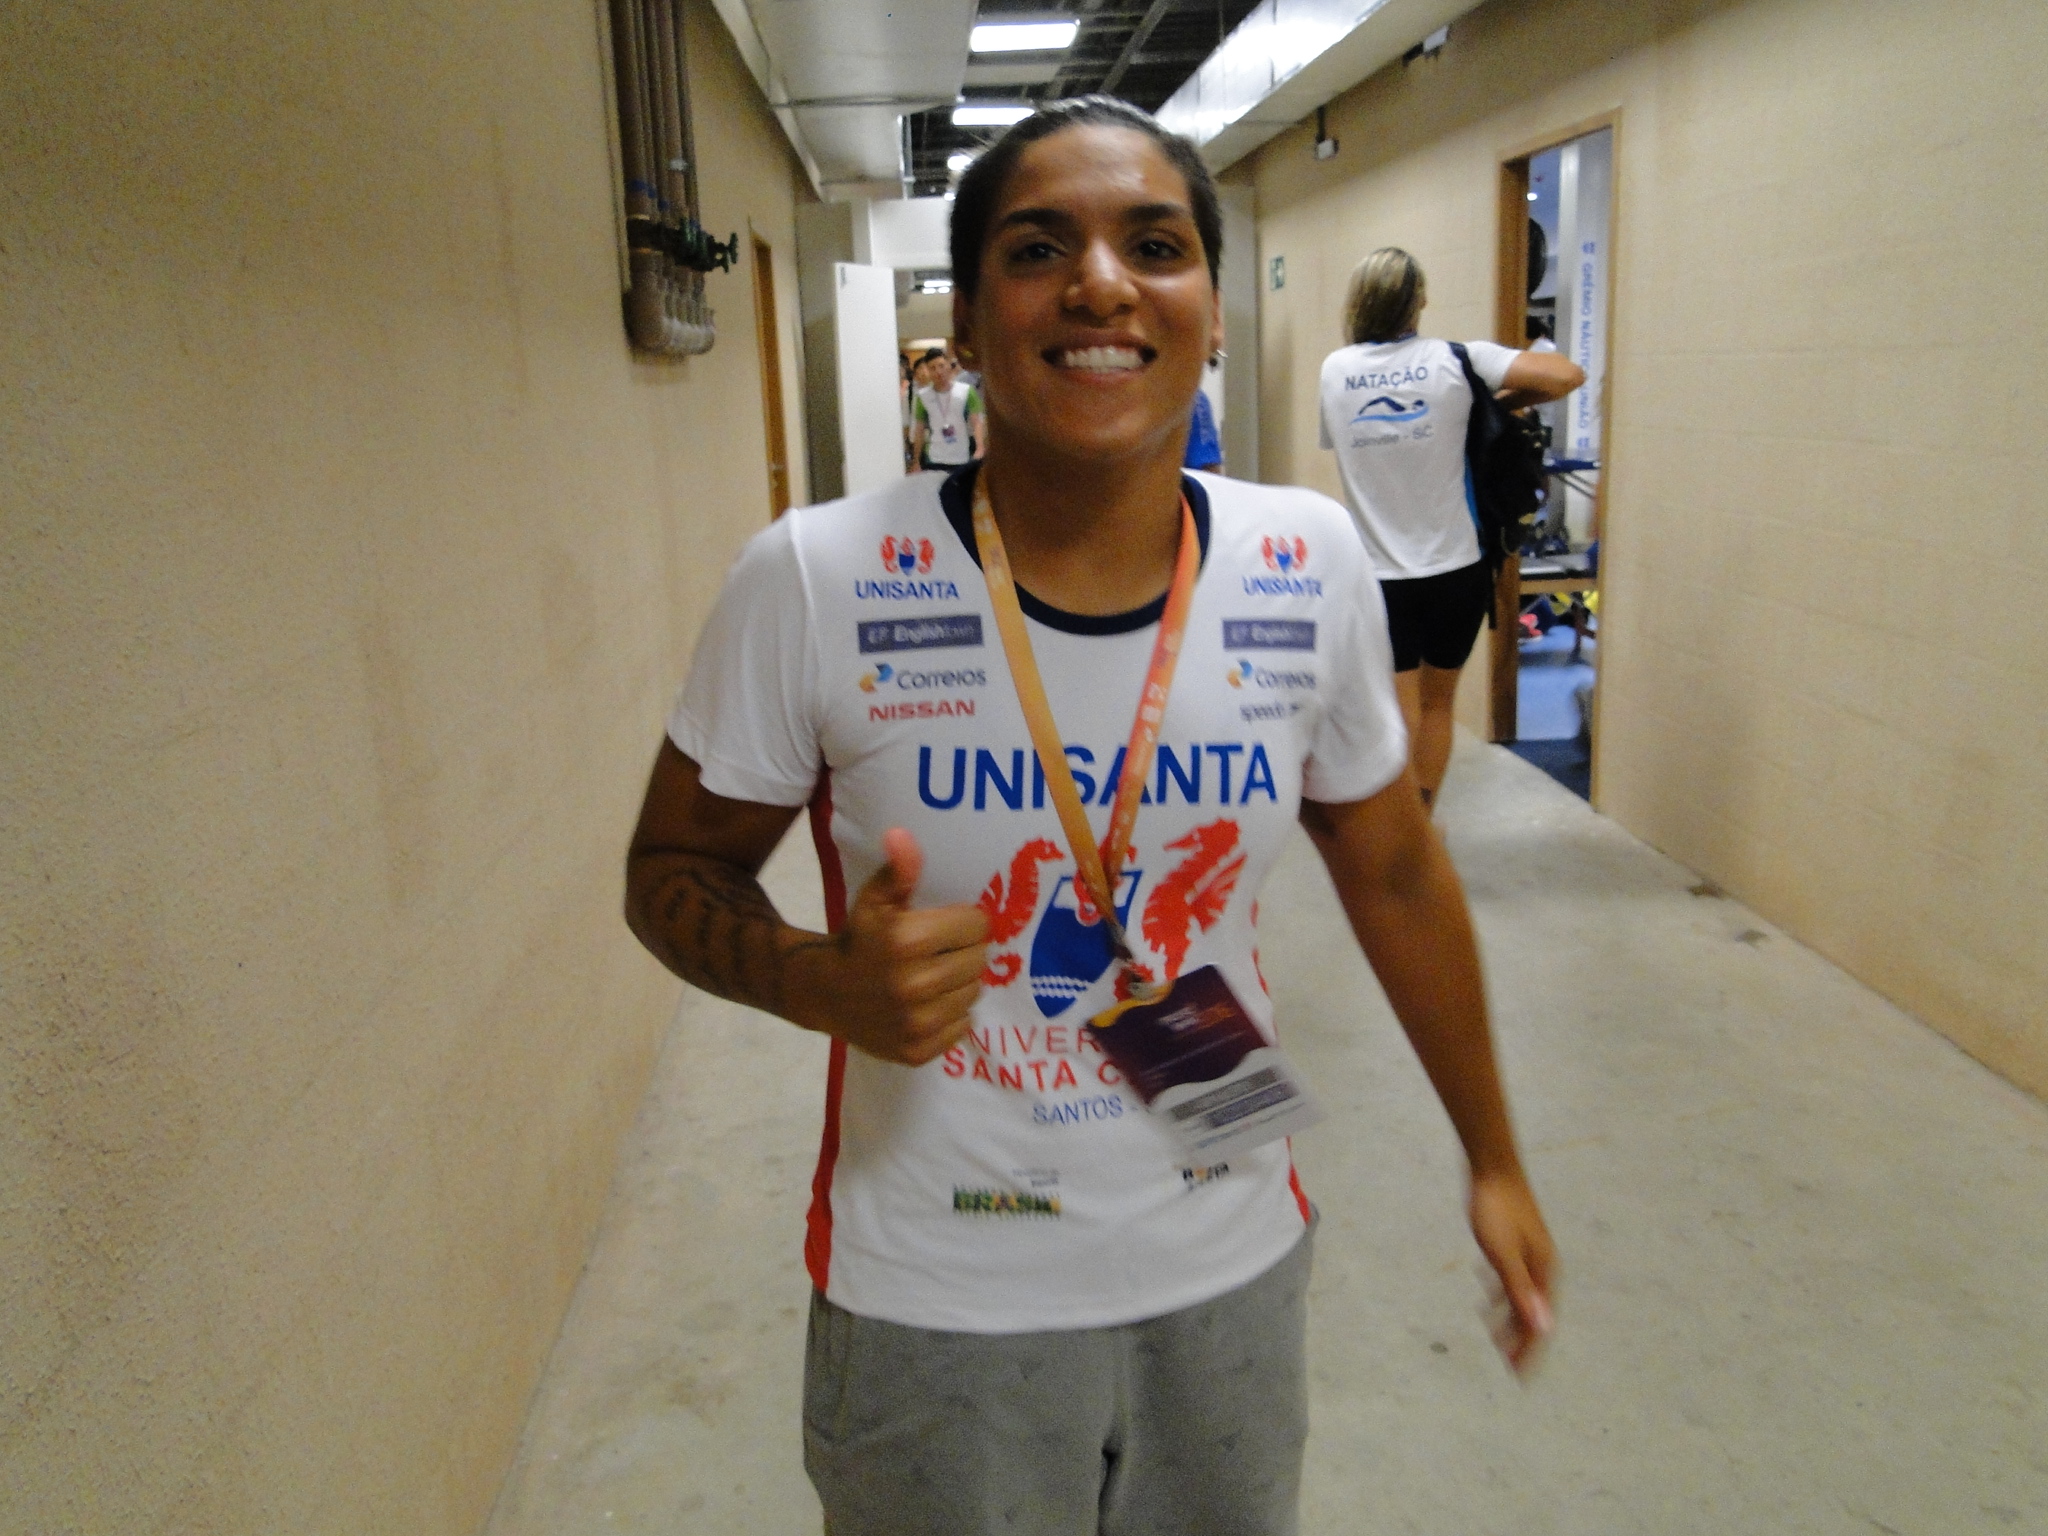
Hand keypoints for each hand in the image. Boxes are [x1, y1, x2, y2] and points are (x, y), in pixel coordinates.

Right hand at [793, 829, 988, 1065]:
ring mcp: (916, 1023)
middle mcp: (913, 985)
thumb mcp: (874, 900)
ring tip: (936, 976)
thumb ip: (897, 870)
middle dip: (965, 952)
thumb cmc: (859, 940)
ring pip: (973, 994)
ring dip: (961, 983)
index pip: (976, 926)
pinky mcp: (917, 1051)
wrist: (825, 993)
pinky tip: (930, 1004)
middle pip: (979, 961)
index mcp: (906, 941)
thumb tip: (902, 835)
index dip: (965, 922)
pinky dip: (952, 1016)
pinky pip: (962, 1027)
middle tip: (943, 952)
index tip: (949, 925)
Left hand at [1469, 1166, 1556, 1375]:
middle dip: (1522, 1340)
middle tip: (1507, 1364)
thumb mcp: (1503, 1254)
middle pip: (1534, 1312)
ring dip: (1510, 1317)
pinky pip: (1514, 1277)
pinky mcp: (1517, 1241)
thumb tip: (1543, 1328)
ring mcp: (1531, 1252)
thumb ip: (1521, 1291)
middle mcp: (1543, 1265)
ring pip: (1523, 1295)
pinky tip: (1487, 1292)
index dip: (1530, 1351)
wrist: (1492, 1166)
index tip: (1519, 1376)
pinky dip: (1503, 1292)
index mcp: (1544, 1272)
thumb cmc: (1495, 1208)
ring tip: (1494, 1334)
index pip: (1539, 1324)